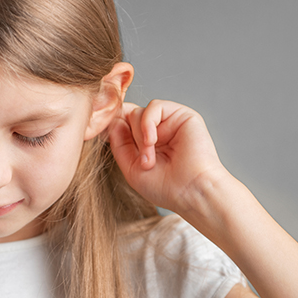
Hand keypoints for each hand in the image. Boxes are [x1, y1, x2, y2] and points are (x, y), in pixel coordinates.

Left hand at [107, 100, 229, 213]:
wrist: (191, 191)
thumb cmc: (165, 187)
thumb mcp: (131, 168)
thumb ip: (119, 144)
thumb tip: (112, 122)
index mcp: (145, 143)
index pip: (122, 124)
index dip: (114, 128)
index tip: (106, 139)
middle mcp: (157, 130)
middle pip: (128, 117)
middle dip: (130, 139)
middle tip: (143, 162)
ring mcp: (169, 122)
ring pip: (138, 112)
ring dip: (139, 137)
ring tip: (150, 159)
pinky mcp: (182, 115)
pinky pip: (154, 106)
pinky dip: (147, 122)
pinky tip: (152, 141)